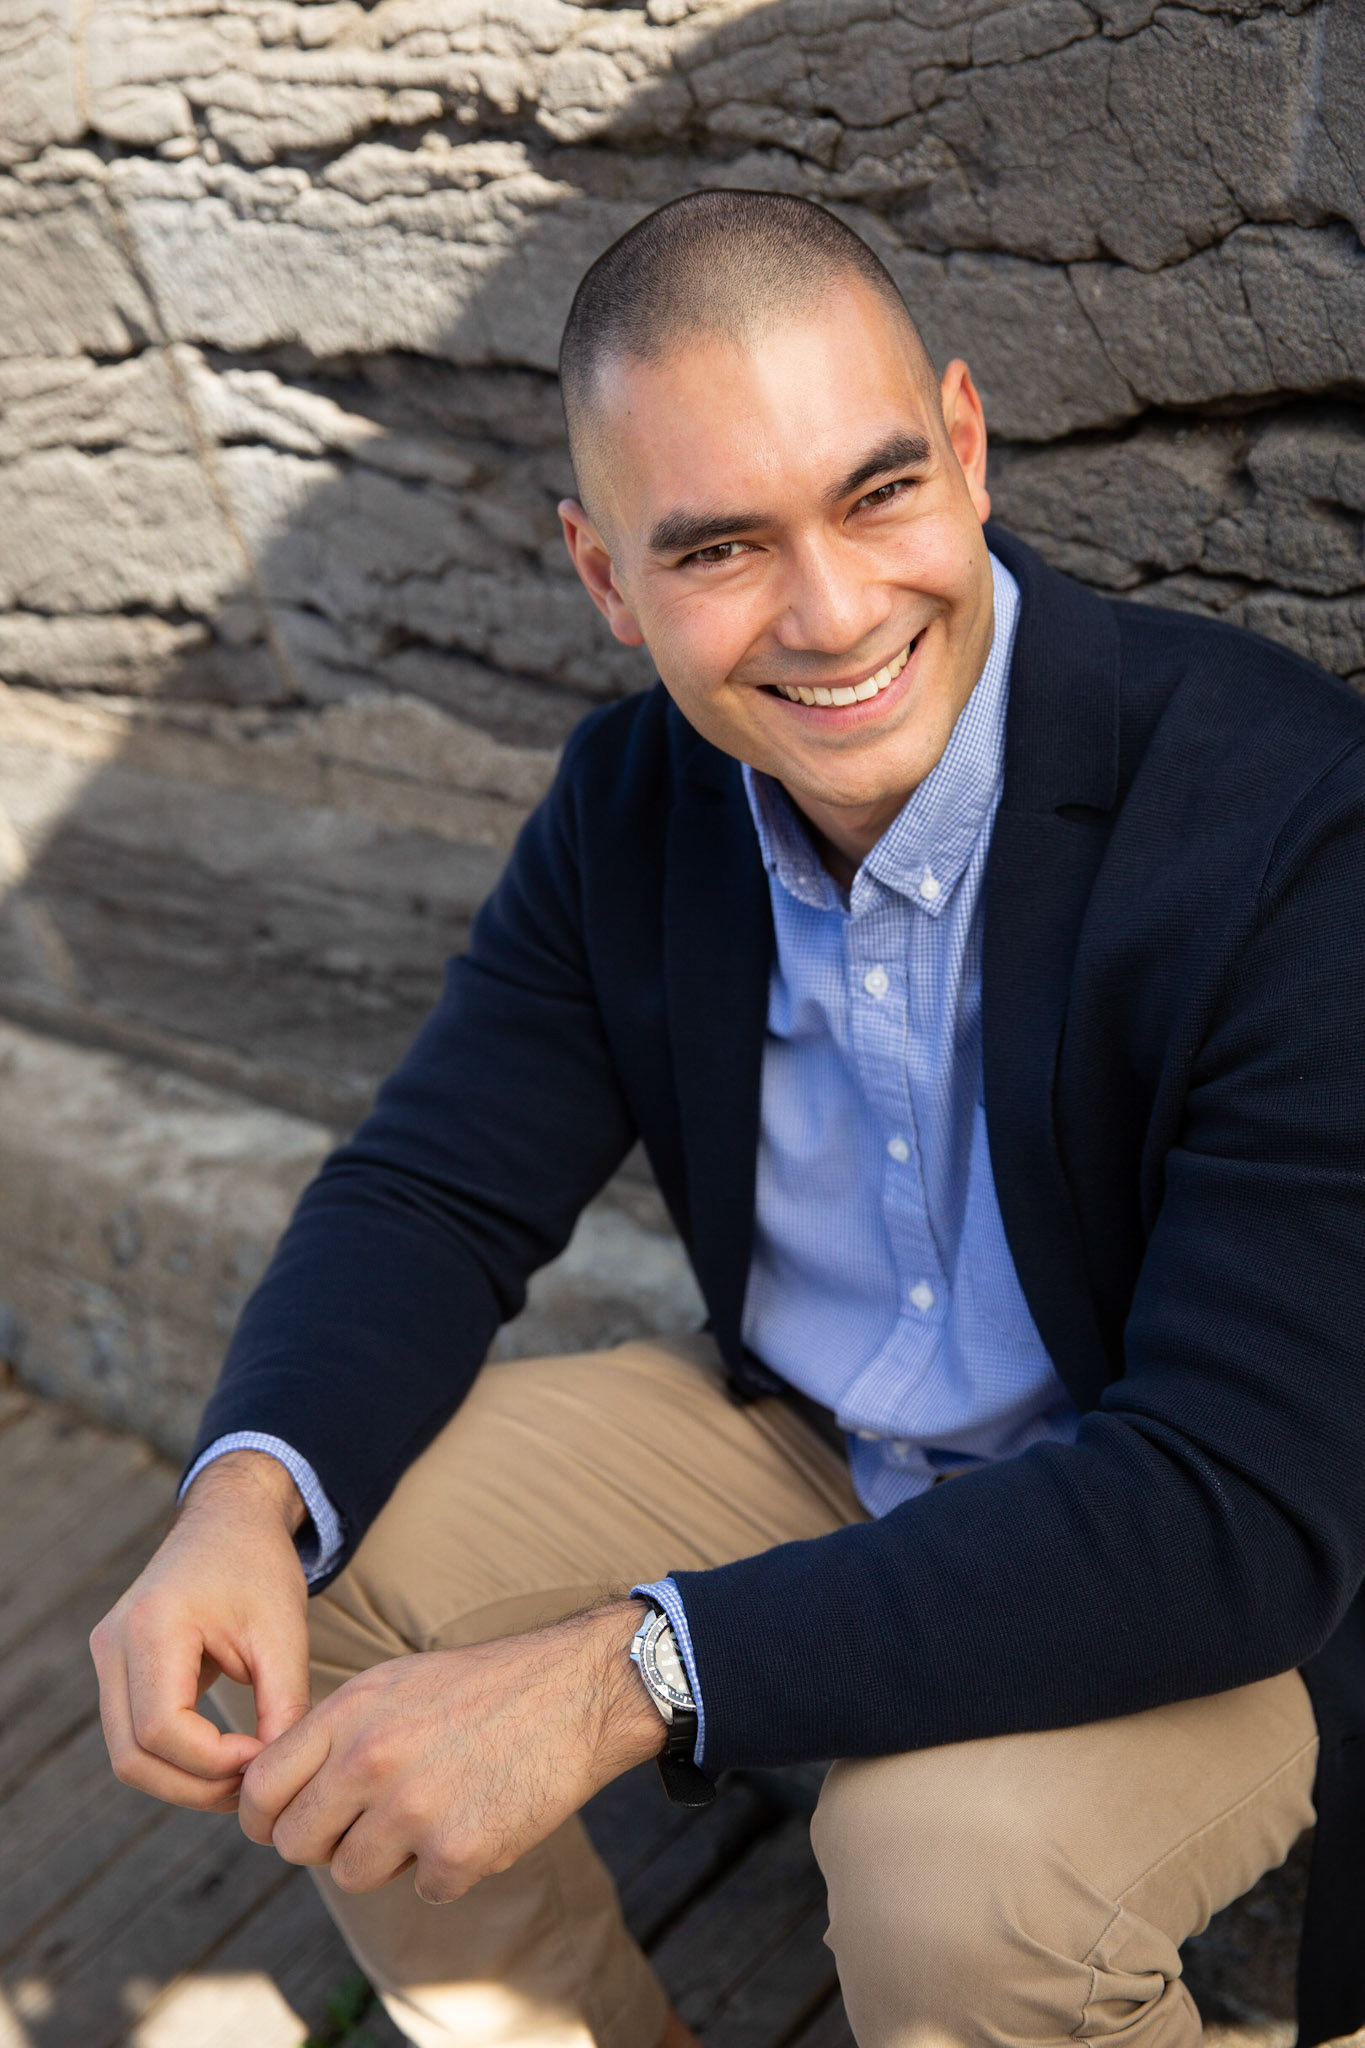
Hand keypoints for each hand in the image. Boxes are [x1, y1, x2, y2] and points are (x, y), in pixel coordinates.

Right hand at [90, 1451, 312, 1810]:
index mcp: (152, 1625)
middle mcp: (112, 1644)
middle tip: (254, 1784)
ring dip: (183, 1782)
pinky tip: (223, 1758)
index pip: (162, 1729)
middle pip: (132, 1756)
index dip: (214, 1762)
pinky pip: (132, 1737)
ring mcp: (106, 1657)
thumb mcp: (285, 1634)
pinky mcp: (115, 1669)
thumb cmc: (260, 1568)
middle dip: (195, 1786)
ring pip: (127, 1756)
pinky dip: (174, 1760)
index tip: (265, 1755)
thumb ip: (284, 1706)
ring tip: (243, 1774)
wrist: (230, 1520)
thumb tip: (274, 1777)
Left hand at [238, 1600, 665, 1901]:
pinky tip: (478, 1818)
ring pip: (353, 1874)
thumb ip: (333, 1735)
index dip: (267, 1817)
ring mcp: (414, 1810)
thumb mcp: (392, 1684)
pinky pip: (425, 1889)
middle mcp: (370, 1761)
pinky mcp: (459, 1852)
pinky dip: (450, 1868)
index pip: (260, 1790)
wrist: (574, 1692)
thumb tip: (277, 1796)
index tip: (288, 1822)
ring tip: (433, 1809)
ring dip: (389, 1857)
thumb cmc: (480, 1688)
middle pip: (297, 1844)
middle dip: (327, 1841)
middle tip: (369, 1820)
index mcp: (349, 1712)